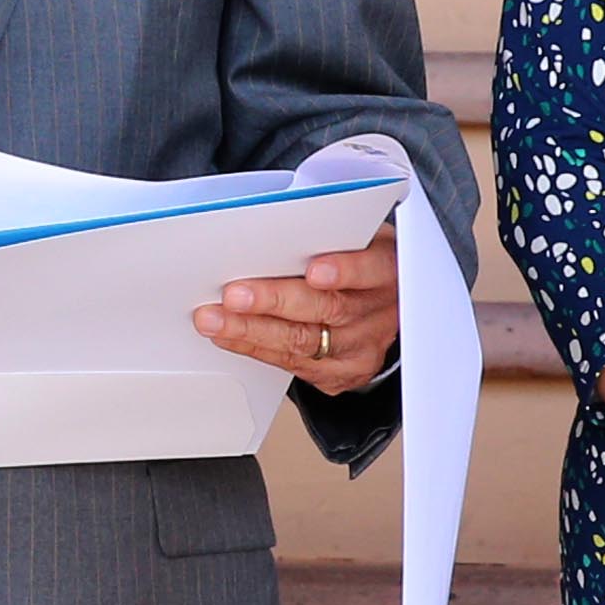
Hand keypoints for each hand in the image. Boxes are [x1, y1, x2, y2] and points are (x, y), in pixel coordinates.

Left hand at [198, 229, 396, 385]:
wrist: (378, 309)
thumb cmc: (357, 262)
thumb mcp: (359, 238)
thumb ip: (330, 235)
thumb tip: (272, 231)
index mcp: (389, 268)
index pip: (373, 268)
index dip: (346, 270)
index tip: (314, 271)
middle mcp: (381, 312)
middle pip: (328, 308)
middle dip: (275, 300)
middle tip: (235, 295)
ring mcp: (362, 347)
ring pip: (303, 341)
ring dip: (250, 329)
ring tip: (214, 318)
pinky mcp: (341, 373)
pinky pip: (292, 363)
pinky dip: (254, 347)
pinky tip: (228, 335)